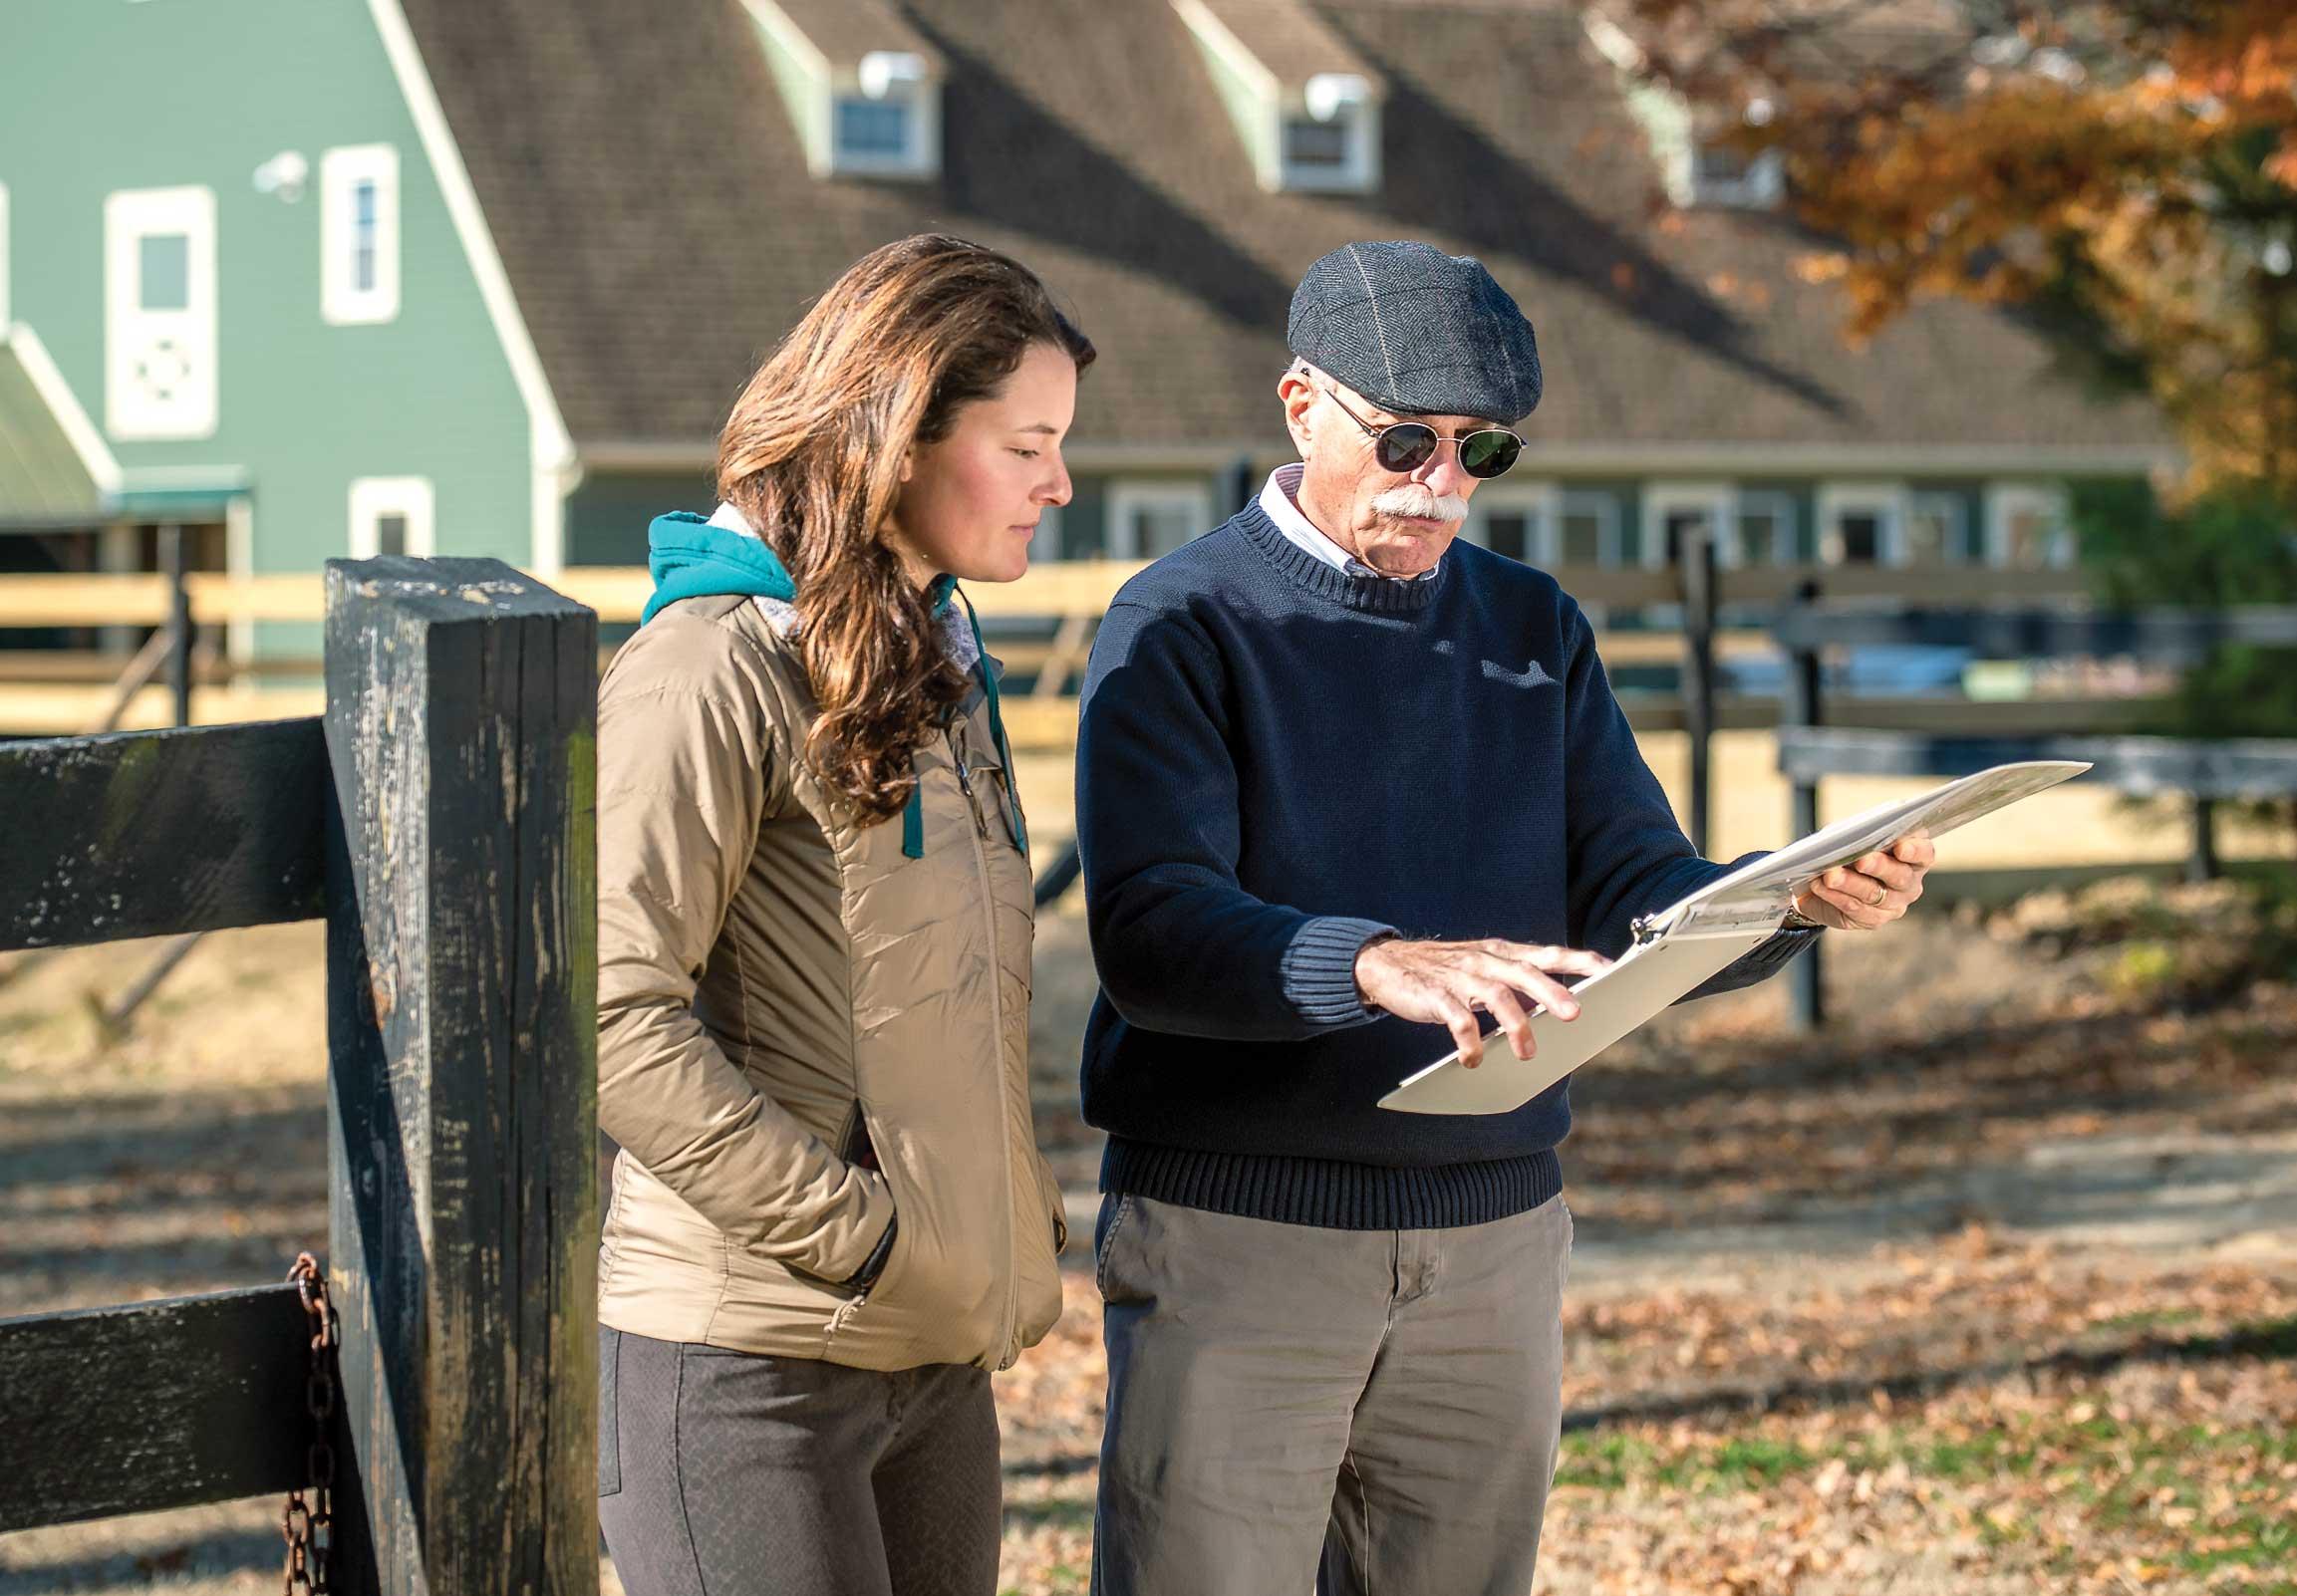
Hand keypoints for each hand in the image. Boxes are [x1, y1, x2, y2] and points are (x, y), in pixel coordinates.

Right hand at [1354, 936, 1612, 1068]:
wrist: (1384, 964)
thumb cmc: (1444, 972)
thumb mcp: (1482, 969)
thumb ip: (1515, 983)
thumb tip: (1557, 1010)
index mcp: (1500, 953)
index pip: (1546, 952)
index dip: (1578, 959)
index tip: (1610, 969)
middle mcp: (1483, 960)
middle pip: (1524, 973)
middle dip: (1551, 993)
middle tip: (1575, 1014)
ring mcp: (1458, 976)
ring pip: (1494, 995)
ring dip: (1514, 1025)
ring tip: (1526, 1052)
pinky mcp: (1434, 994)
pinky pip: (1457, 1018)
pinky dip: (1469, 1041)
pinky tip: (1472, 1060)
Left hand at [1791, 832, 1933, 930]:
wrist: (1822, 882)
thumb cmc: (1846, 851)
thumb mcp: (1851, 837)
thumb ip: (1858, 834)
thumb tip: (1851, 835)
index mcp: (1913, 856)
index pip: (1925, 853)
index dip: (1916, 851)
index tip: (1900, 848)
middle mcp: (1909, 882)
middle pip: (1900, 876)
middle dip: (1880, 867)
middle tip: (1861, 861)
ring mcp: (1894, 904)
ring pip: (1874, 894)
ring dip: (1850, 883)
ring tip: (1830, 875)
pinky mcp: (1873, 919)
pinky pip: (1855, 908)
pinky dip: (1836, 896)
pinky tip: (1821, 887)